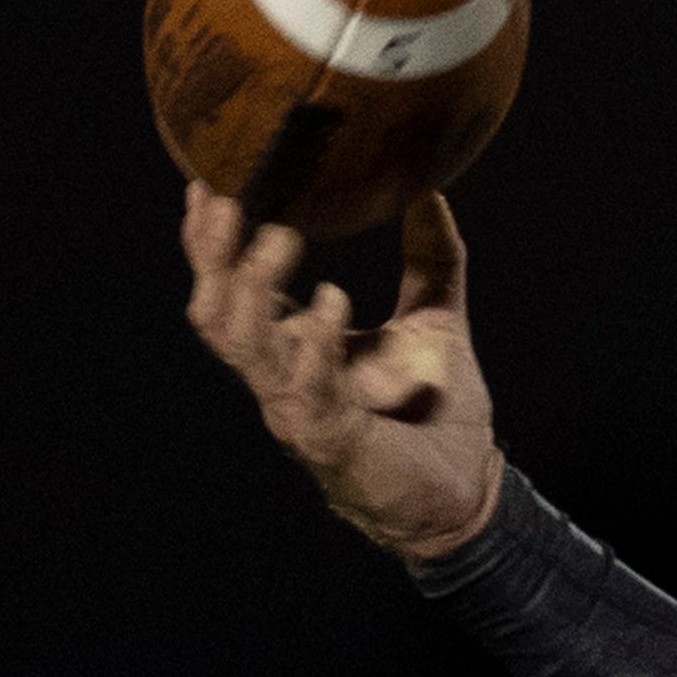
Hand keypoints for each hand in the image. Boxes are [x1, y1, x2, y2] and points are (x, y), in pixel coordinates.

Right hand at [181, 182, 502, 560]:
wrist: (469, 489)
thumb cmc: (441, 413)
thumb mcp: (439, 320)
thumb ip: (433, 259)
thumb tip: (431, 187)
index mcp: (297, 348)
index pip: (231, 291)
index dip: (210, 244)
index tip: (208, 186)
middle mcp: (284, 377)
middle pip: (216, 314)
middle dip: (213, 257)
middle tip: (228, 202)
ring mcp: (299, 410)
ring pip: (243, 347)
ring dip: (253, 289)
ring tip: (283, 238)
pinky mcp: (330, 441)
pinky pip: (304, 390)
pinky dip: (314, 344)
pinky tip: (333, 302)